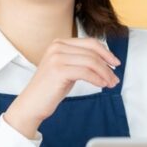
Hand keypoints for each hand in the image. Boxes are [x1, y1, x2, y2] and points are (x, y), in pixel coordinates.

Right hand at [4, 38, 120, 138]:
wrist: (31, 104)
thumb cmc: (50, 89)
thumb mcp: (67, 69)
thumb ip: (81, 61)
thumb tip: (106, 61)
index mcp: (59, 43)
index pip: (90, 42)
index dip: (106, 52)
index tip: (115, 63)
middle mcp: (57, 47)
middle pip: (92, 51)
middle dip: (107, 65)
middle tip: (115, 77)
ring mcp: (57, 57)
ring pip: (91, 62)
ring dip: (105, 73)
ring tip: (111, 83)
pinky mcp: (58, 70)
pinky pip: (86, 72)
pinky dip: (98, 79)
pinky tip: (102, 85)